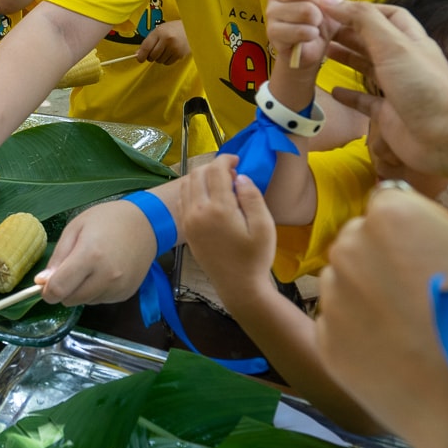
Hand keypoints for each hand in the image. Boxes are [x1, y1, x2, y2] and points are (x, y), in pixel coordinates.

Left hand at [36, 197, 158, 304]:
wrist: (146, 224)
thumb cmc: (108, 220)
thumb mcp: (76, 228)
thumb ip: (58, 257)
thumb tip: (42, 282)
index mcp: (90, 256)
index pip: (59, 289)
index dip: (47, 291)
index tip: (46, 283)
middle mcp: (106, 277)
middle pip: (70, 300)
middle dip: (64, 289)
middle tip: (72, 268)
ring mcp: (118, 288)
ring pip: (85, 302)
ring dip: (81, 290)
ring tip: (92, 266)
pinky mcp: (126, 294)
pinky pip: (100, 301)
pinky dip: (96, 291)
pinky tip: (104, 272)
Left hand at [135, 19, 188, 65]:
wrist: (191, 28)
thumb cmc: (173, 29)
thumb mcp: (159, 31)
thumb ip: (148, 42)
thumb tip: (138, 54)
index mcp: (160, 32)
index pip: (146, 47)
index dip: (141, 55)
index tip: (139, 58)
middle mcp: (167, 40)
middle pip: (152, 56)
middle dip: (151, 56)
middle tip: (155, 50)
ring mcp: (174, 48)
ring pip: (159, 61)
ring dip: (159, 58)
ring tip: (164, 49)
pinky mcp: (180, 55)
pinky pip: (167, 63)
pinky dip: (166, 60)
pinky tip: (170, 52)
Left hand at [179, 158, 275, 300]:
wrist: (239, 287)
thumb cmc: (256, 257)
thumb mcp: (264, 226)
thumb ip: (252, 197)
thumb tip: (239, 176)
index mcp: (219, 208)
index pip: (215, 171)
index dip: (226, 159)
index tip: (237, 160)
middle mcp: (198, 211)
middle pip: (197, 174)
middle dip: (213, 167)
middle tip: (231, 172)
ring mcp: (189, 221)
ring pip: (187, 185)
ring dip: (201, 177)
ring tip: (220, 183)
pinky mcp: (186, 230)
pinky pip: (183, 201)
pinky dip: (192, 190)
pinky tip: (208, 197)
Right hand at [263, 0, 346, 72]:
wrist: (312, 50)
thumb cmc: (321, 23)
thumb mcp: (330, 0)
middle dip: (320, 0)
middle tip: (325, 12)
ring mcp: (272, 12)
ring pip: (304, 10)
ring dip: (318, 21)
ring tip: (316, 26)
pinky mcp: (272, 32)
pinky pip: (299, 29)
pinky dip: (312, 34)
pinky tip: (310, 37)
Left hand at [315, 186, 447, 447]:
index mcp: (395, 217)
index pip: (397, 202)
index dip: (429, 226)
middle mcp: (351, 254)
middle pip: (368, 242)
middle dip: (398, 257)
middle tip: (443, 296)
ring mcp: (335, 305)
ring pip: (353, 284)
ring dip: (379, 295)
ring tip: (426, 331)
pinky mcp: (330, 354)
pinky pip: (346, 328)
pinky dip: (369, 336)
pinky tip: (409, 358)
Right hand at [326, 2, 447, 185]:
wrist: (447, 137)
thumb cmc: (424, 87)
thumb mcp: (393, 45)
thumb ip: (364, 20)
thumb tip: (334, 1)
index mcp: (409, 40)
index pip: (387, 15)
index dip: (361, 9)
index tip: (333, 7)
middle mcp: (404, 61)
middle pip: (373, 39)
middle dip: (348, 31)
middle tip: (320, 28)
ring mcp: (396, 88)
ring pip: (367, 66)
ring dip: (346, 57)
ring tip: (321, 50)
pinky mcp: (388, 114)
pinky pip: (365, 101)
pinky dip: (348, 95)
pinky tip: (333, 91)